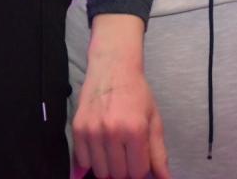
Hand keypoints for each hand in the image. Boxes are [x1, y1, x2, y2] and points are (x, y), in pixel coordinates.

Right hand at [72, 15, 169, 178]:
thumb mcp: (153, 119)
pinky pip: (83, 161)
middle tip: (127, 150)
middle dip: (125, 167)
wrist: (112, 68)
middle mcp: (112, 132)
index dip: (140, 168)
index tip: (139, 157)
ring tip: (114, 146)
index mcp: (136, 130)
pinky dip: (92, 158)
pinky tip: (100, 144)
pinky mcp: (78, 129)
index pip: (138, 172)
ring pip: (100, 171)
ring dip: (108, 165)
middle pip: (118, 174)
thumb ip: (159, 153)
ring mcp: (93, 131)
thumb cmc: (136, 93)